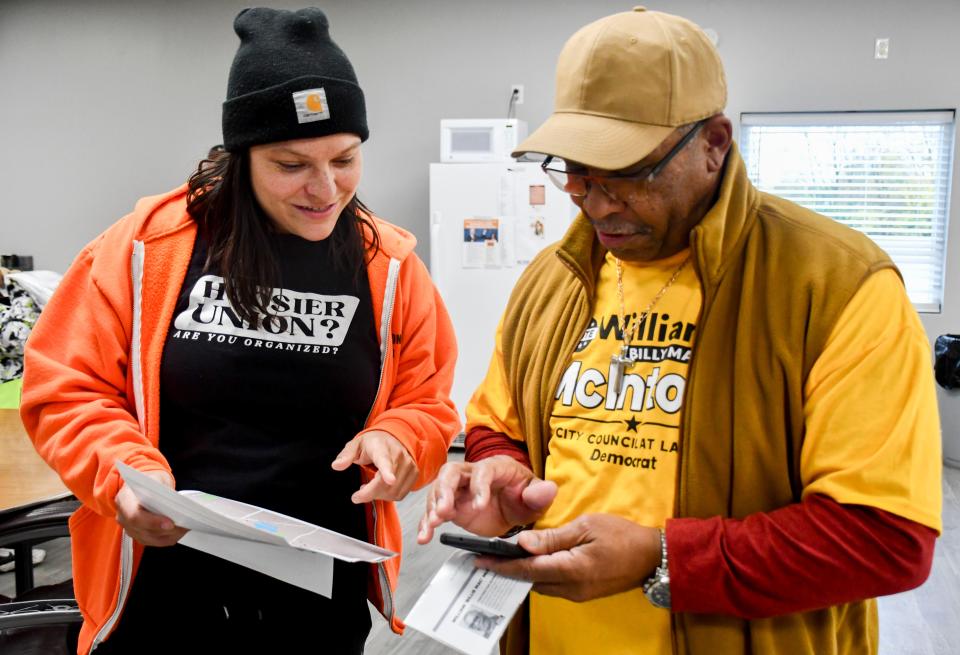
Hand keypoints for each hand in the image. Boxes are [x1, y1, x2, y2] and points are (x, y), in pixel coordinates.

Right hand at [114, 469, 187, 546]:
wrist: (143, 485)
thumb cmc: (150, 481)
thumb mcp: (156, 479)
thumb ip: (162, 492)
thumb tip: (176, 505)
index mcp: (124, 499)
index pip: (134, 516)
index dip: (152, 522)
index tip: (170, 523)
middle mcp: (123, 517)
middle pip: (143, 531)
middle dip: (166, 531)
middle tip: (184, 526)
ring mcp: (129, 528)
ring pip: (150, 539)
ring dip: (170, 536)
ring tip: (185, 529)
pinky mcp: (138, 534)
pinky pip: (153, 541)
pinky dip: (168, 538)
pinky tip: (180, 532)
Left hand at [331, 430, 418, 502]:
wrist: (393, 439)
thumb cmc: (373, 443)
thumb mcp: (356, 445)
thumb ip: (346, 455)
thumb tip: (336, 466)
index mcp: (382, 447)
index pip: (385, 461)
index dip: (387, 472)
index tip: (390, 480)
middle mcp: (399, 456)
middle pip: (386, 483)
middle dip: (369, 493)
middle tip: (357, 496)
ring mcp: (409, 465)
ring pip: (393, 491)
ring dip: (378, 495)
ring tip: (369, 487)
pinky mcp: (414, 474)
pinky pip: (400, 494)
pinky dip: (388, 496)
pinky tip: (381, 488)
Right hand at [417, 455, 556, 543]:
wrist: (515, 507)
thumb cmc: (524, 496)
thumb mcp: (536, 497)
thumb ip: (541, 494)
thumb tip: (547, 490)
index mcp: (496, 468)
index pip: (483, 471)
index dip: (479, 486)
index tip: (480, 505)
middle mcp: (473, 475)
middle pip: (452, 472)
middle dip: (445, 490)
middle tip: (445, 510)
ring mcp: (460, 490)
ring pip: (439, 490)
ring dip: (433, 507)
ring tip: (432, 525)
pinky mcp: (452, 506)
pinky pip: (435, 511)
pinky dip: (427, 522)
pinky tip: (424, 535)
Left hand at [475, 513, 660, 602]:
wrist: (652, 557)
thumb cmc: (622, 536)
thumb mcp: (586, 527)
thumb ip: (553, 537)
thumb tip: (523, 542)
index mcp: (571, 569)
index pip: (527, 569)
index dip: (502, 565)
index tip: (481, 560)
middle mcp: (572, 588)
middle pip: (530, 580)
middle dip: (507, 570)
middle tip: (486, 558)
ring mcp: (577, 594)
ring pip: (540, 585)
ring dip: (522, 573)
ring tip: (504, 558)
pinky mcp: (582, 593)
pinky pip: (553, 586)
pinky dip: (538, 574)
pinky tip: (532, 562)